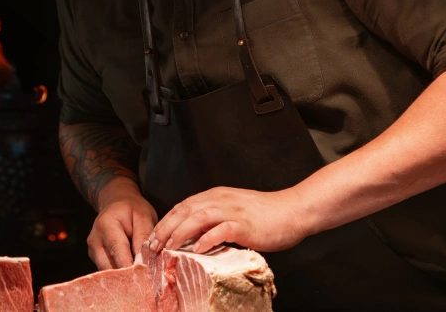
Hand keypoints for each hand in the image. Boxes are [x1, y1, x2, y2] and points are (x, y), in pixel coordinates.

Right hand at [87, 185, 157, 269]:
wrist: (117, 203)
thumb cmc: (132, 208)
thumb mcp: (143, 216)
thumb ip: (143, 236)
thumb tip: (144, 260)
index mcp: (106, 225)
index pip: (117, 251)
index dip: (131, 266)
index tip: (145, 275)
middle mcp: (95, 240)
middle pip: (109, 266)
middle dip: (128, 275)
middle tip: (146, 277)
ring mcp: (92, 250)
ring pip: (108, 272)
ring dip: (124, 275)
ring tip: (140, 271)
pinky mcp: (95, 258)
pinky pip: (107, 270)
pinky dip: (120, 273)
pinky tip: (131, 269)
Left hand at [148, 186, 306, 254]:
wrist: (292, 211)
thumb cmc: (265, 214)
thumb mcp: (234, 210)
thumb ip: (215, 218)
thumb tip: (194, 235)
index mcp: (216, 195)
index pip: (183, 206)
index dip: (165, 221)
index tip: (153, 237)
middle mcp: (220, 199)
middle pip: (184, 210)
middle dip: (165, 228)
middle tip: (152, 246)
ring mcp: (232, 211)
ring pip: (197, 218)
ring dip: (179, 233)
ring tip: (168, 249)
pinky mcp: (243, 224)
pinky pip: (220, 230)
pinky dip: (206, 240)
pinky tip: (197, 250)